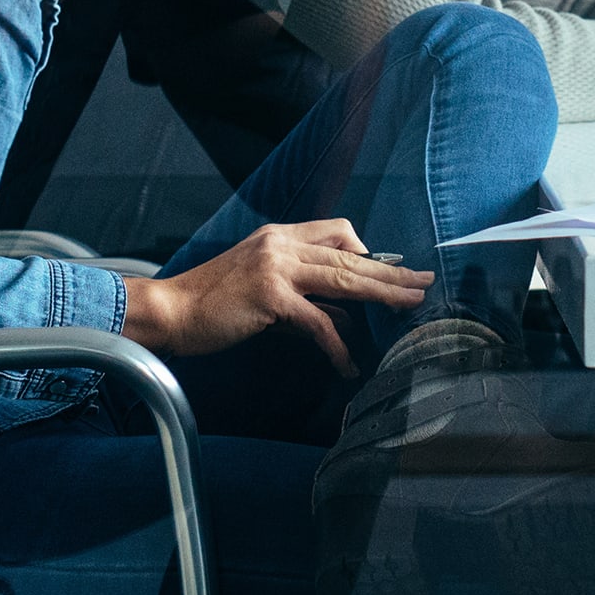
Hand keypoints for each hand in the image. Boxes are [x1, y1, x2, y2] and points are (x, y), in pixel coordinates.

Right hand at [121, 220, 435, 372]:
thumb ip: (302, 291)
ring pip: (344, 279)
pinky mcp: (271, 296)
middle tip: (423, 283)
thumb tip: (343, 313)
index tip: (390, 271)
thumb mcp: (262, 286)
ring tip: (409, 308)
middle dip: (390, 272)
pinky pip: (319, 322)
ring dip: (382, 296)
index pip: (338, 230)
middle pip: (350, 255)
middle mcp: (282, 243)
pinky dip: (338, 345)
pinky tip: (348, 364)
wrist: (171, 311)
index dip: (368, 252)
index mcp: (280, 235)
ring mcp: (277, 267)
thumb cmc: (214, 303)